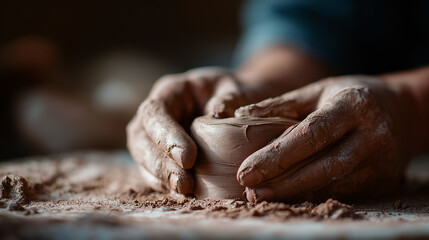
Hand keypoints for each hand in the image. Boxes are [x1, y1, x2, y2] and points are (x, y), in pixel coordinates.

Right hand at [127, 67, 257, 193]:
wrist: (234, 101)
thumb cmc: (233, 92)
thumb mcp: (235, 89)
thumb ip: (228, 100)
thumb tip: (218, 116)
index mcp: (170, 91)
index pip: (155, 112)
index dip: (166, 136)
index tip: (188, 158)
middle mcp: (155, 115)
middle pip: (142, 139)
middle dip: (160, 164)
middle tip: (184, 183)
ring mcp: (153, 137)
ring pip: (143, 159)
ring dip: (162, 178)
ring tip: (185, 191)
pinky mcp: (160, 157)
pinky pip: (155, 173)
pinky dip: (168, 185)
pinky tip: (186, 194)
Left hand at [235, 76, 410, 202]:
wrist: (401, 110)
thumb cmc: (349, 96)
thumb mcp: (318, 90)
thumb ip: (281, 104)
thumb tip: (240, 117)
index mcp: (353, 105)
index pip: (312, 134)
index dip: (277, 156)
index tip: (246, 171)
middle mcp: (372, 135)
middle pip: (323, 166)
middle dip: (283, 183)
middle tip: (250, 190)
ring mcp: (380, 160)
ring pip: (332, 184)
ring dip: (295, 192)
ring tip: (263, 194)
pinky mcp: (382, 180)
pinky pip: (342, 191)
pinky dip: (312, 193)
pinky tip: (289, 194)